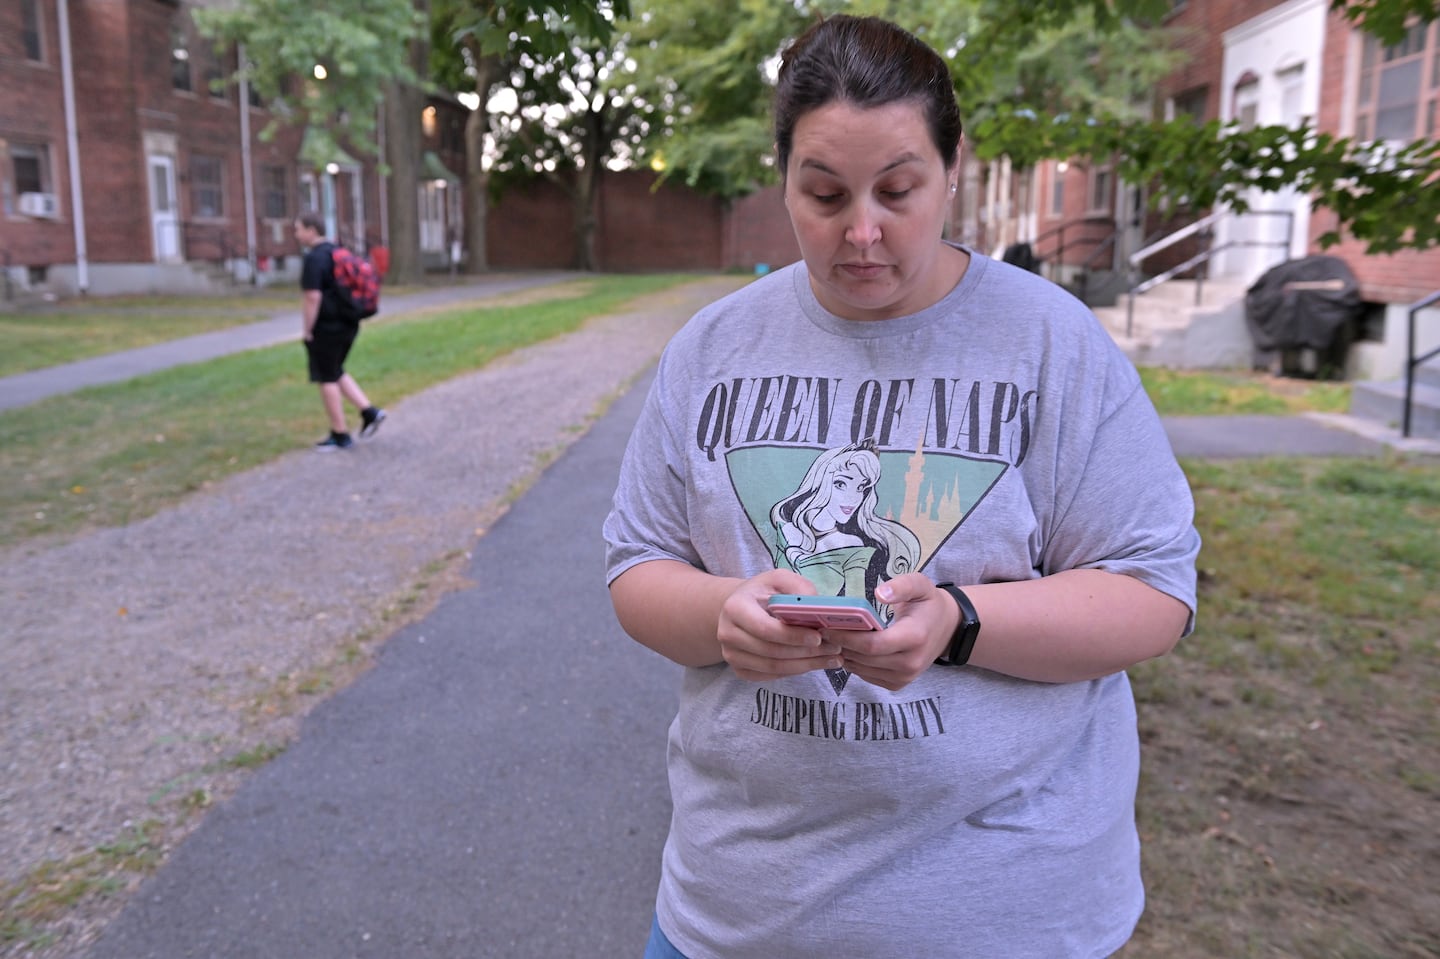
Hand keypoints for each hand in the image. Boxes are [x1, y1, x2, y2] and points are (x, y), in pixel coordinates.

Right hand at [717, 571, 843, 682]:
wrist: (740, 608)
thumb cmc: (763, 592)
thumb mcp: (779, 579)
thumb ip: (799, 588)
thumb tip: (818, 607)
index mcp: (735, 608)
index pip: (765, 629)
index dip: (793, 636)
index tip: (818, 637)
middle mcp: (727, 634)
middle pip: (771, 651)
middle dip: (806, 652)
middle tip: (834, 649)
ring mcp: (731, 655)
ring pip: (773, 667)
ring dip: (806, 665)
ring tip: (831, 658)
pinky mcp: (739, 669)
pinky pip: (771, 675)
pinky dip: (795, 671)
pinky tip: (815, 663)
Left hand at [829, 575, 959, 690]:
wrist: (947, 628)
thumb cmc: (929, 604)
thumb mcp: (920, 585)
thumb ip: (901, 586)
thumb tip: (879, 594)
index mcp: (915, 637)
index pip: (873, 644)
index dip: (847, 637)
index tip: (827, 627)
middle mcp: (911, 662)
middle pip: (865, 659)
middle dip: (841, 645)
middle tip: (823, 631)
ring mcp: (906, 676)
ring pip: (863, 670)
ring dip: (846, 655)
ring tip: (833, 639)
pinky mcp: (899, 684)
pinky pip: (868, 677)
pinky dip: (856, 664)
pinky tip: (849, 649)